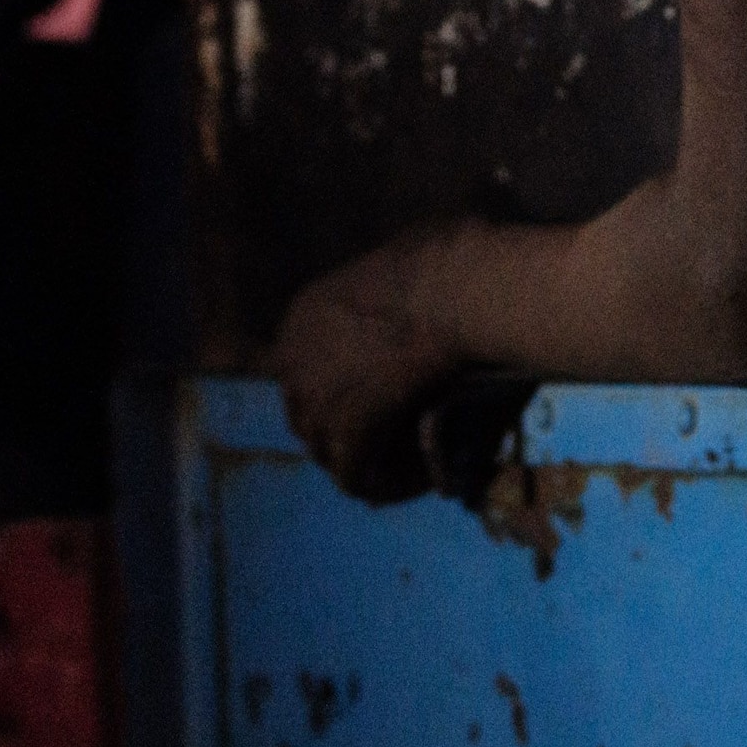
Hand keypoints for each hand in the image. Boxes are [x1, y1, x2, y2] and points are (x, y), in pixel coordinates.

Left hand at [274, 242, 467, 505]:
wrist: (453, 288)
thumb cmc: (441, 262)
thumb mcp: (401, 263)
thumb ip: (393, 290)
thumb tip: (421, 285)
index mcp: (301, 317)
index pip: (306, 372)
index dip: (342, 392)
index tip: (383, 405)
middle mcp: (293, 360)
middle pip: (308, 414)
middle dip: (346, 432)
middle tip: (393, 442)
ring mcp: (314, 399)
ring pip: (329, 451)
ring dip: (368, 461)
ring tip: (412, 466)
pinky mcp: (345, 431)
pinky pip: (358, 476)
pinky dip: (388, 485)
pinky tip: (423, 480)